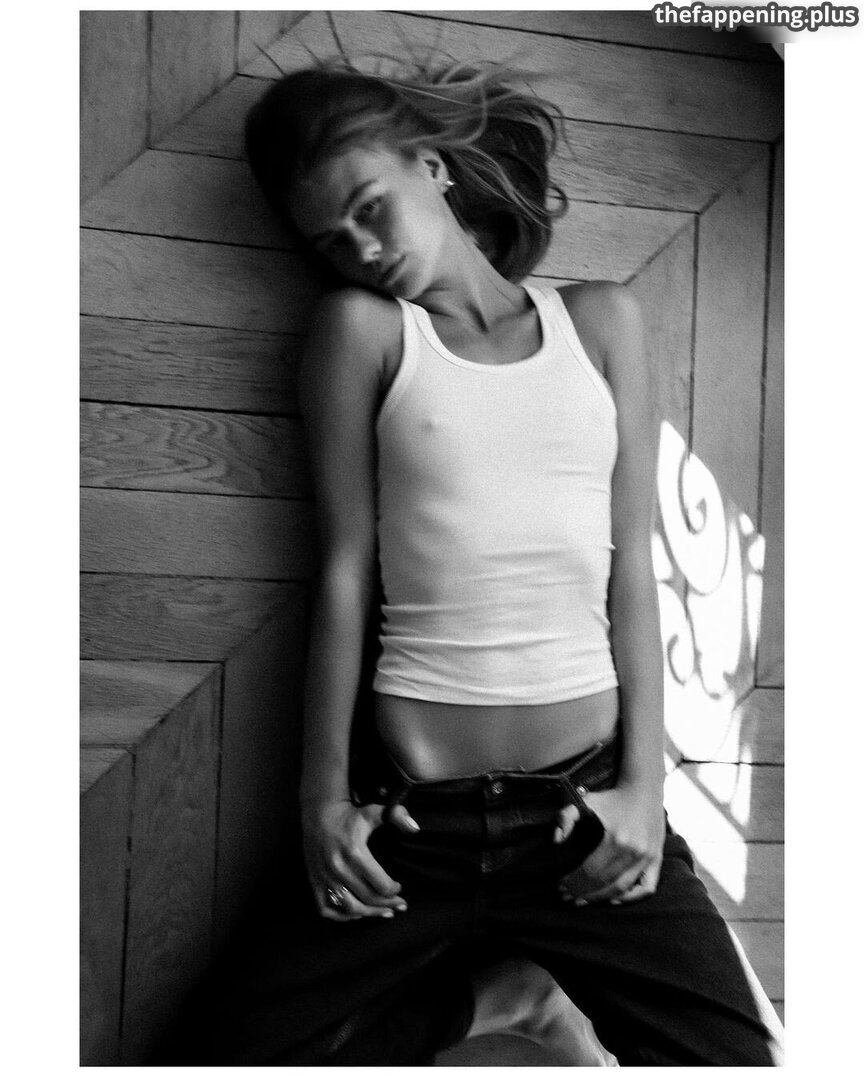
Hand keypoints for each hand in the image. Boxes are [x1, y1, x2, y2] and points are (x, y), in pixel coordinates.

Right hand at [301, 798, 419, 920]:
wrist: (319, 813)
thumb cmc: (350, 815)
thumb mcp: (374, 812)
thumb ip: (397, 816)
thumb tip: (415, 829)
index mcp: (355, 853)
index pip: (381, 885)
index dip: (394, 890)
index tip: (399, 887)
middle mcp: (339, 868)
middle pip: (369, 899)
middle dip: (388, 905)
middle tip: (399, 905)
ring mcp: (325, 878)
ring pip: (350, 908)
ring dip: (369, 914)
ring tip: (384, 913)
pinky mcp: (314, 882)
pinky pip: (326, 909)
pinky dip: (342, 916)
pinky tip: (356, 913)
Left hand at [554, 782, 664, 904]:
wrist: (643, 789)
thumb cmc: (611, 797)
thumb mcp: (585, 801)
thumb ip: (566, 817)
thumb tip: (557, 841)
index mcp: (616, 839)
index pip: (590, 871)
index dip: (573, 882)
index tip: (560, 887)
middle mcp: (634, 851)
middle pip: (604, 882)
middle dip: (582, 892)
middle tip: (567, 897)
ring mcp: (648, 857)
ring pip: (622, 888)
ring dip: (601, 898)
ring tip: (583, 900)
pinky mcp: (657, 859)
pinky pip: (646, 887)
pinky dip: (631, 897)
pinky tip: (614, 899)